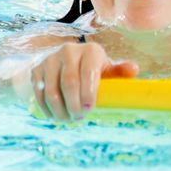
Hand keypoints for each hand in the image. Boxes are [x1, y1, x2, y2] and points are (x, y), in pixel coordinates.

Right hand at [18, 43, 137, 120]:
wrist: (68, 62)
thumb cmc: (95, 71)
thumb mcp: (108, 70)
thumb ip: (120, 72)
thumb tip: (133, 69)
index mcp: (90, 51)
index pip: (87, 73)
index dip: (88, 93)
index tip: (90, 110)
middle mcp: (68, 51)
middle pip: (68, 83)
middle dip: (73, 104)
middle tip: (79, 118)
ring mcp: (50, 59)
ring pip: (51, 90)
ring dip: (59, 109)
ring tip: (67, 120)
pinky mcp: (37, 69)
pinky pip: (39, 92)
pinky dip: (46, 107)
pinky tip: (54, 116)